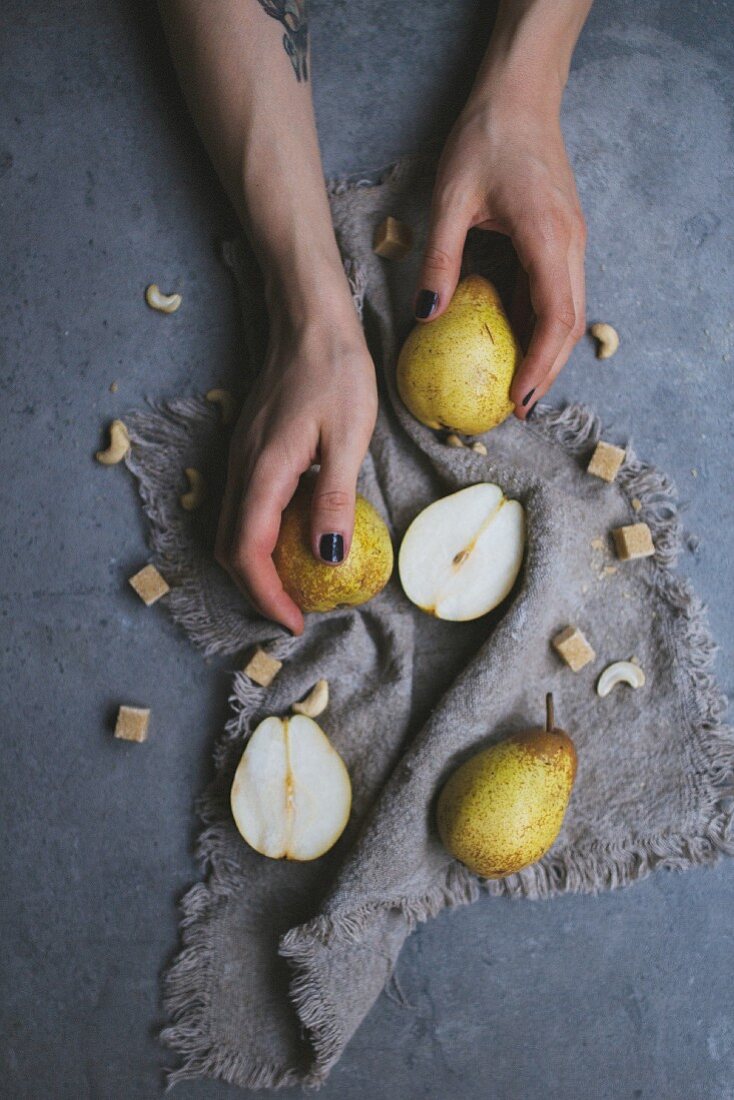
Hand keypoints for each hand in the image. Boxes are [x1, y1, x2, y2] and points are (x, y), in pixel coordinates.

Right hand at [215, 307, 377, 634]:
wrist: (309, 319)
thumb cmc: (337, 371)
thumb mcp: (349, 437)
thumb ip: (335, 499)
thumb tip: (327, 559)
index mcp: (265, 472)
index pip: (248, 552)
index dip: (266, 596)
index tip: (295, 623)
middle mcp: (242, 470)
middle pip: (230, 548)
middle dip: (256, 590)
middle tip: (295, 613)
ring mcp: (240, 459)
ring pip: (231, 530)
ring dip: (255, 566)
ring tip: (293, 586)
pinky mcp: (248, 450)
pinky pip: (242, 508)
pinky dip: (258, 539)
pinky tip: (291, 539)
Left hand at [414, 103, 585, 418]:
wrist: (520, 96)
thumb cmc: (484, 139)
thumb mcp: (449, 199)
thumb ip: (440, 259)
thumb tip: (425, 316)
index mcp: (546, 237)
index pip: (556, 317)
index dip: (541, 365)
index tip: (519, 399)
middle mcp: (569, 244)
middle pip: (570, 324)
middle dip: (548, 371)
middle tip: (517, 407)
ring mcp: (570, 241)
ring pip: (568, 310)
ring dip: (546, 351)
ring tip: (516, 384)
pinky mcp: (562, 237)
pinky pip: (556, 290)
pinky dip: (539, 322)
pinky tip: (512, 340)